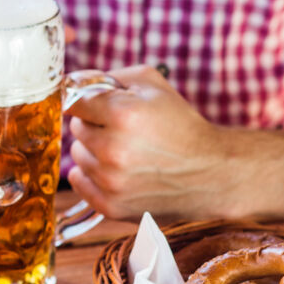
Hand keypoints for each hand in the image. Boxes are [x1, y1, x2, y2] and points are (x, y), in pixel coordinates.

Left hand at [65, 65, 235, 219]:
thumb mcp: (152, 84)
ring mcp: (110, 182)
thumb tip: (73, 82)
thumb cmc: (180, 125)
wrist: (211, 173)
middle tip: (123, 130)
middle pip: (76, 128)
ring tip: (125, 151)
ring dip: (94, 151)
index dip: (85, 101)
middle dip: (95, 125)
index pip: (72, 101)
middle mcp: (112, 149)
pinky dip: (91, 175)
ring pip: (77, 155)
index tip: (93, 105)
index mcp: (122, 114)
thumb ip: (109, 77)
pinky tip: (114, 170)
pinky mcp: (111, 206)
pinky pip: (78, 182)